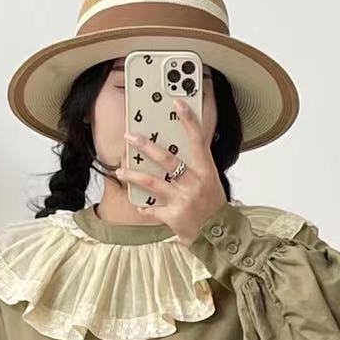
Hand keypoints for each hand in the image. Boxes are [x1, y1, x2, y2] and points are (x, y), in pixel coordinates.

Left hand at [116, 101, 226, 244]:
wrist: (219, 236)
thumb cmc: (214, 208)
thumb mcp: (211, 183)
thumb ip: (196, 169)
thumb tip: (176, 156)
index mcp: (206, 171)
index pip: (198, 140)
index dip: (189, 120)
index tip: (178, 103)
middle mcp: (194, 183)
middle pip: (166, 159)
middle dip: (145, 146)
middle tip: (129, 136)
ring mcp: (183, 200)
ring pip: (152, 182)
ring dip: (133, 175)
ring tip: (120, 171)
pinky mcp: (173, 216)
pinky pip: (153, 209)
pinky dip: (144, 207)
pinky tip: (138, 205)